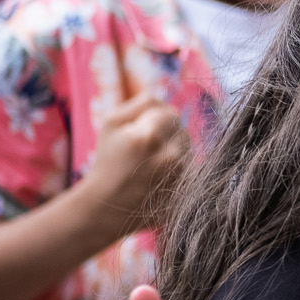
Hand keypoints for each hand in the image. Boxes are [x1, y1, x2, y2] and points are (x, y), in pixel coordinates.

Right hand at [78, 91, 189, 236]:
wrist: (108, 206)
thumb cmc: (107, 161)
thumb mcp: (111, 124)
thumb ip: (140, 103)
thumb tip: (163, 94)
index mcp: (149, 137)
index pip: (169, 113)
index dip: (155, 120)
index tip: (142, 131)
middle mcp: (171, 157)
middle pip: (182, 131)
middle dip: (166, 135)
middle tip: (145, 148)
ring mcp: (182, 177)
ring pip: (188, 150)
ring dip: (173, 151)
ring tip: (149, 164)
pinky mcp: (188, 191)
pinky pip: (191, 168)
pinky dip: (178, 169)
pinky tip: (157, 176)